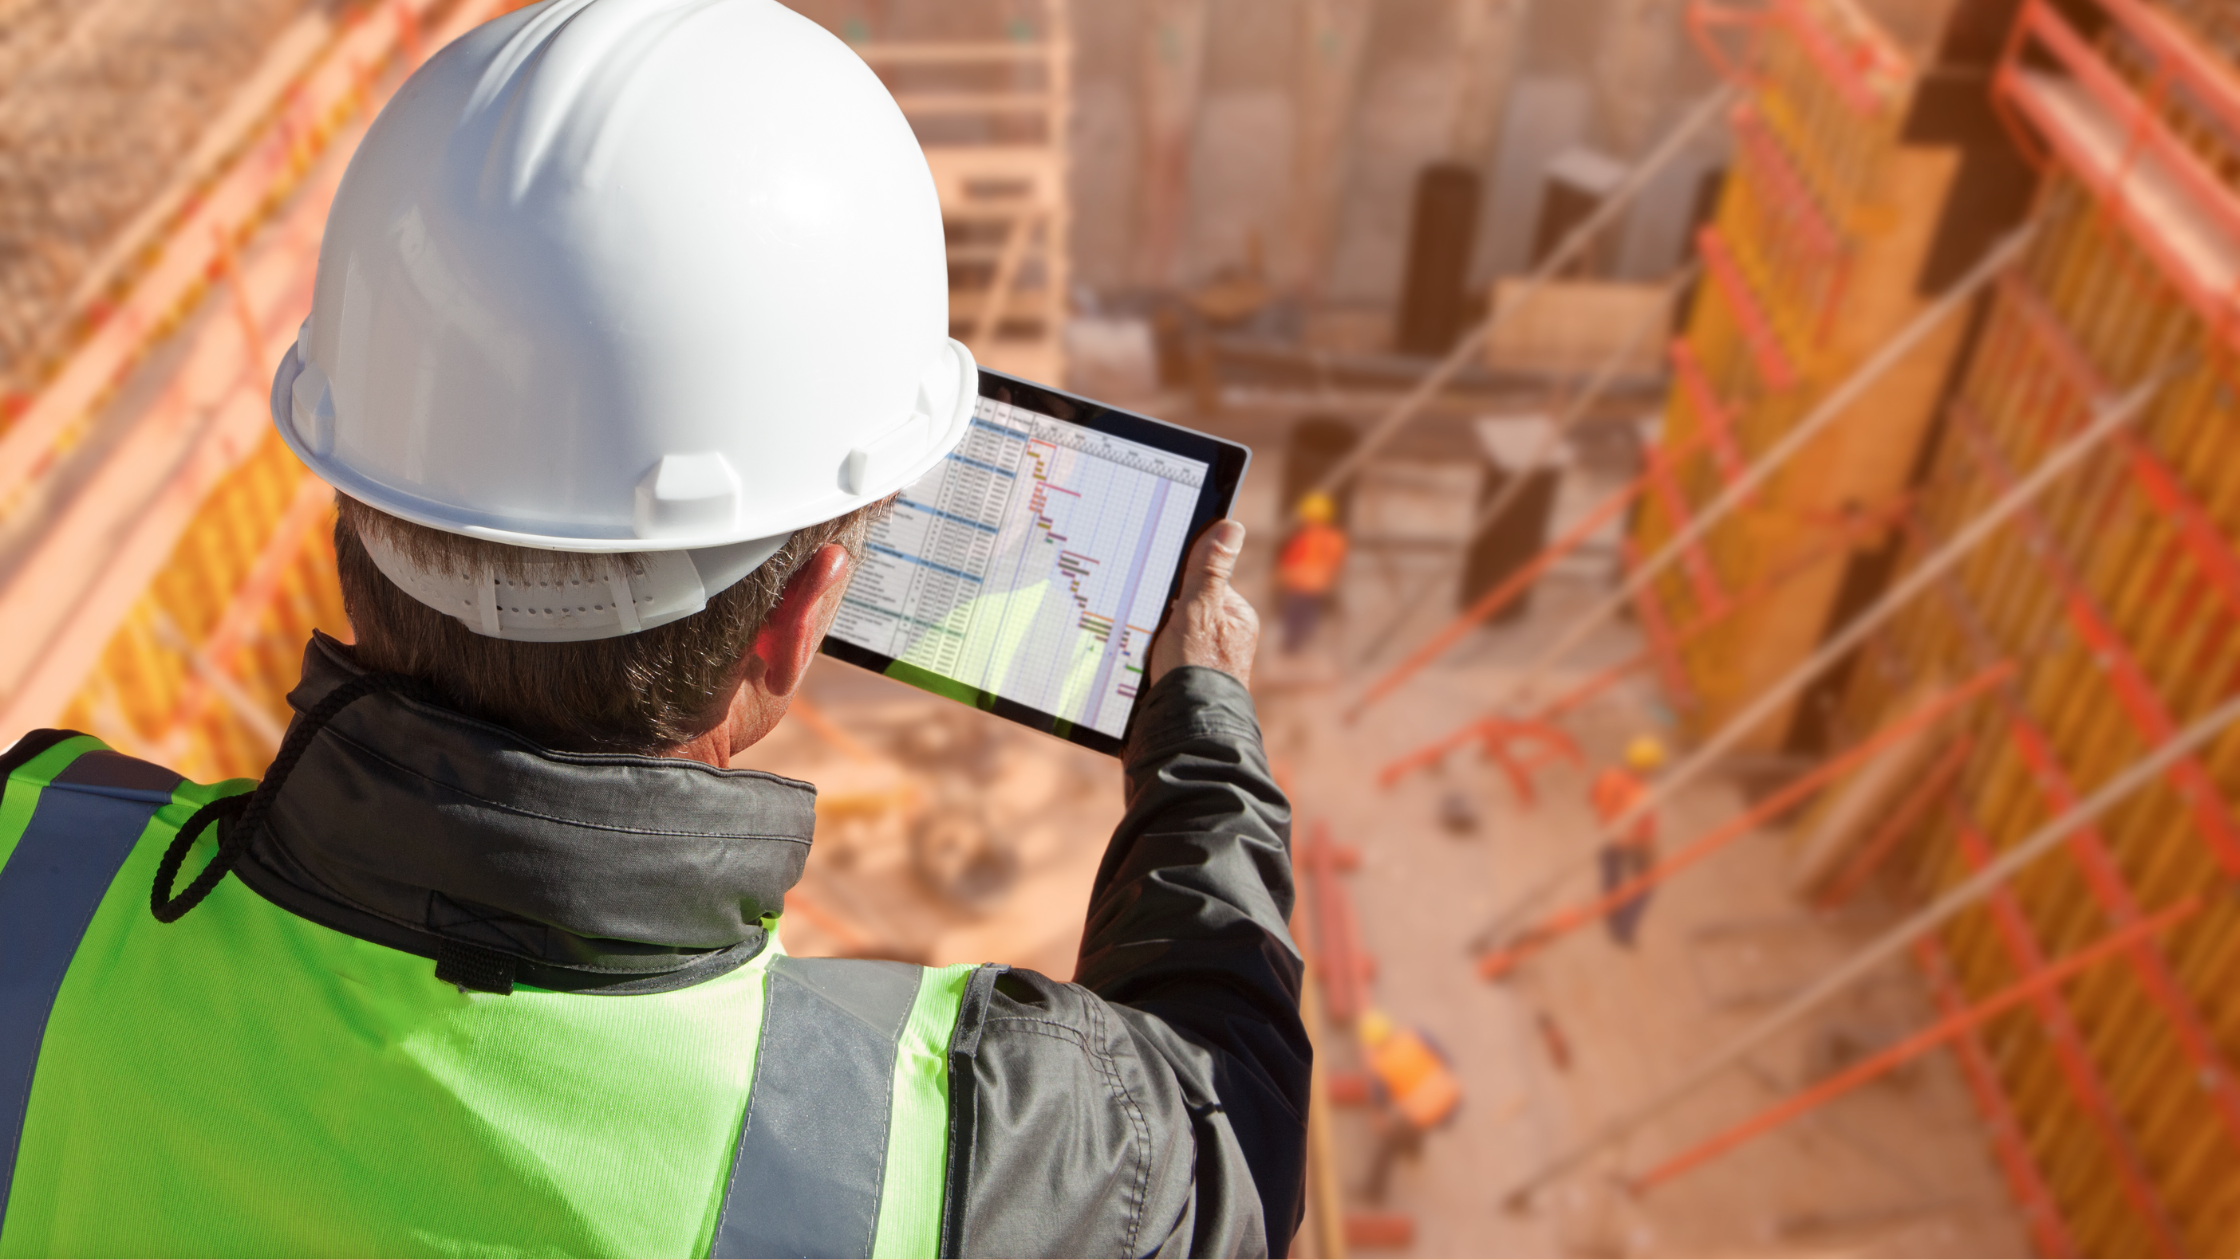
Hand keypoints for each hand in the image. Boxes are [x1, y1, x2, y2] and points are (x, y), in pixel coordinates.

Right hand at [1149, 520, 1259, 687]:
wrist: (1186, 728)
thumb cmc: (1197, 669)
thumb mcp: (1199, 610)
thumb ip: (1210, 570)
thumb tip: (1230, 527)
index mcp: (1238, 617)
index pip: (1203, 580)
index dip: (1179, 582)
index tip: (1157, 586)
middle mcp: (1226, 637)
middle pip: (1186, 605)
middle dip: (1164, 610)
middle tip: (1149, 619)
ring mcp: (1207, 658)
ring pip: (1171, 630)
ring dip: (1154, 633)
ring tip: (1144, 642)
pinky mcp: (1186, 677)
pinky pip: (1164, 653)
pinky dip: (1150, 654)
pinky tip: (1140, 660)